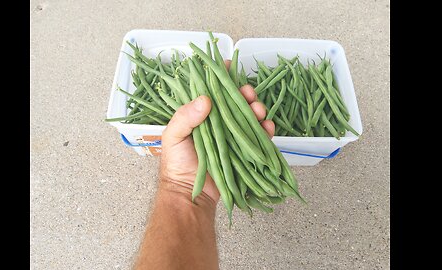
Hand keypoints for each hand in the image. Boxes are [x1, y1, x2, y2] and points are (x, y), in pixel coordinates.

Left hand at [159, 61, 274, 204]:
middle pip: (235, 101)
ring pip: (249, 116)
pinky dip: (266, 130)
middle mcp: (217, 122)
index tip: (229, 65)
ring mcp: (231, 136)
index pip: (211, 90)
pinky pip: (258, 137)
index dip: (220, 76)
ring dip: (257, 109)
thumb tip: (205, 99)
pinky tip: (267, 127)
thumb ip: (185, 117)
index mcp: (199, 115)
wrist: (190, 195)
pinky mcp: (243, 150)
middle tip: (248, 93)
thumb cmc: (177, 166)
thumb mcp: (173, 137)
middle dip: (244, 93)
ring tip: (259, 110)